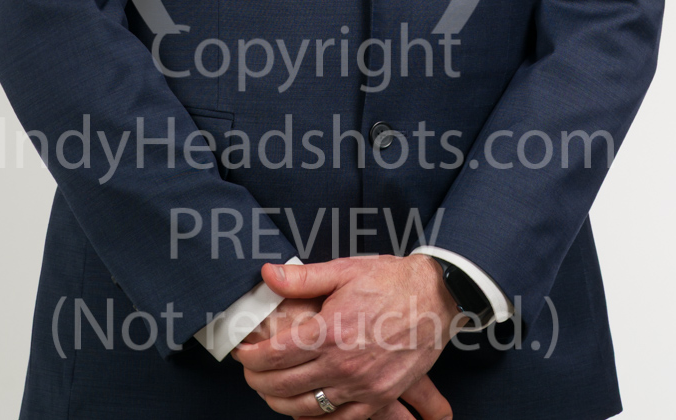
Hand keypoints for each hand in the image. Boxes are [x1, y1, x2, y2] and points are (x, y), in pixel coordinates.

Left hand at [232, 253, 458, 418]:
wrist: (435, 298)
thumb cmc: (389, 280)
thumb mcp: (344, 270)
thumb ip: (302, 277)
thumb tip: (266, 274)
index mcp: (331, 330)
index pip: (276, 354)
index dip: (251, 356)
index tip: (240, 352)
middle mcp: (344, 364)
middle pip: (284, 384)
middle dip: (257, 380)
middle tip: (248, 371)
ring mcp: (363, 386)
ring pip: (307, 407)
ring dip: (279, 402)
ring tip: (269, 390)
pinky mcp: (380, 398)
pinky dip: (316, 418)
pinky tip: (304, 408)